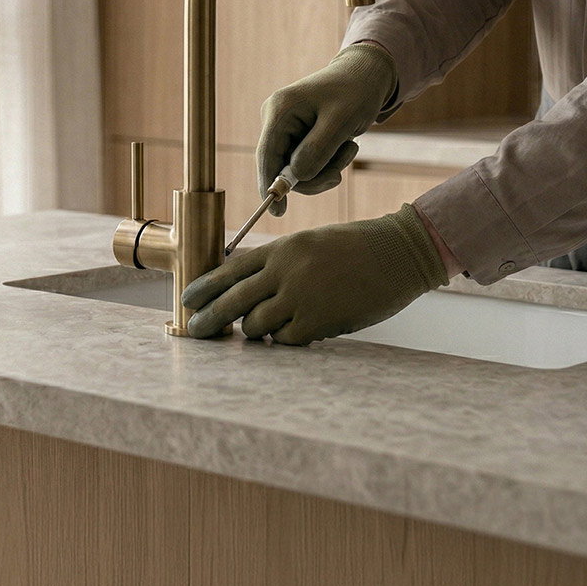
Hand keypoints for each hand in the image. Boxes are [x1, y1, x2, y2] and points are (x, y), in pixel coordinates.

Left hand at [182, 205, 447, 344]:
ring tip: (263, 330)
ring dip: (256, 330)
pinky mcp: (317, 321)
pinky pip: (284, 341)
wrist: (398, 253)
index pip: (231, 269)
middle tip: (195, 330)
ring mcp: (300, 297)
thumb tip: (251, 292)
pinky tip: (295, 334)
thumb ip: (281, 265)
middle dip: (209, 319)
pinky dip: (285, 340)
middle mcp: (285, 271)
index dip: (206, 287)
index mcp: (283, 248)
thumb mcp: (311, 244)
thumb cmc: (358, 247)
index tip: (188, 299)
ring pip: (256, 324)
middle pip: (232, 301)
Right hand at [256, 44, 397, 215]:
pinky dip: (326, 163)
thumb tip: (295, 179)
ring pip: (296, 169)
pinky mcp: (295, 135)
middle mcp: (276, 118)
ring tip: (347, 148)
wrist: (365, 76)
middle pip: (281, 167)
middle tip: (340, 173)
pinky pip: (304, 163)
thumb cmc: (356, 93)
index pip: (266, 155)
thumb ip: (317, 150)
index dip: (269, 186)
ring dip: (325, 169)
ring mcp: (284, 127)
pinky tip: (343, 146)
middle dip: (313, 176)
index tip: (276, 213)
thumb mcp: (342, 122)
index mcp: (280, 110)